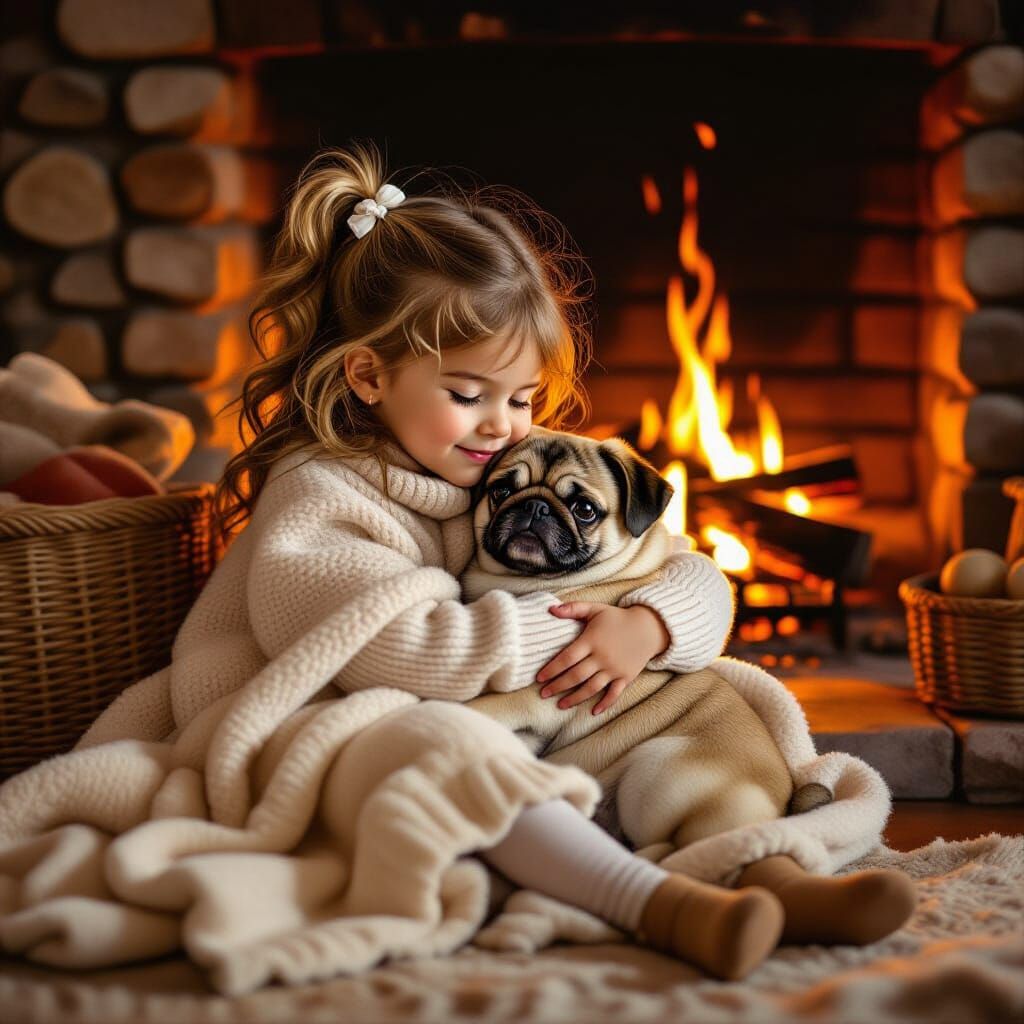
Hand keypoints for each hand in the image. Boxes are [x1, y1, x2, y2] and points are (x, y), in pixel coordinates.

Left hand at [536, 602, 670, 714]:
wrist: (649, 628)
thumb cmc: (617, 618)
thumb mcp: (595, 608)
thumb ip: (573, 608)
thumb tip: (550, 609)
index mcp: (592, 640)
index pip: (567, 658)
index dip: (552, 669)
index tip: (539, 678)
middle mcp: (602, 656)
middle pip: (576, 676)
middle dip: (558, 686)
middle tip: (543, 694)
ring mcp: (614, 669)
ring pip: (591, 688)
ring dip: (575, 698)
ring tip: (560, 704)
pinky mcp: (626, 677)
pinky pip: (614, 694)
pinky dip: (604, 704)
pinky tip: (593, 711)